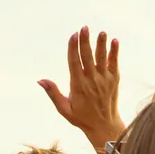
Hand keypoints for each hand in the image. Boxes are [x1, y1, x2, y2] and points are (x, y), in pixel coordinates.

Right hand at [38, 26, 121, 144]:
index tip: (73, 35)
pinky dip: (114, 52)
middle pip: (88, 57)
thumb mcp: (64, 109)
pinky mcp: (114, 80)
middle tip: (84, 28)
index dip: (73, 48)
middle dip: (86, 42)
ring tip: (101, 32)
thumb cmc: (81, 117)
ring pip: (102, 58)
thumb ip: (53, 93)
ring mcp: (104, 80)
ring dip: (101, 44)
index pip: (74, 63)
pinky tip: (114, 41)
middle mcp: (92, 81)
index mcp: (78, 86)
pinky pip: (114, 63)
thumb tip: (40, 80)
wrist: (104, 126)